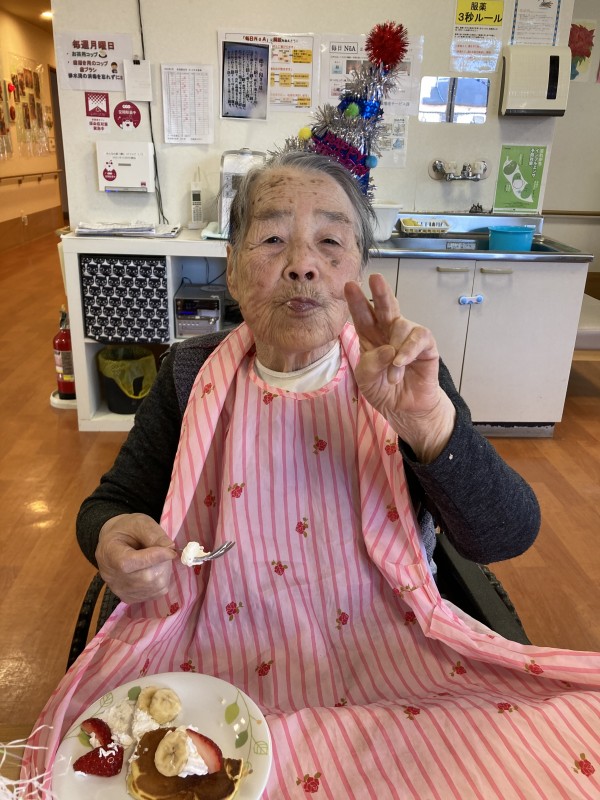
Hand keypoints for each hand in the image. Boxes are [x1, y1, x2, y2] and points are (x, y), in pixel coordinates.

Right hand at [95, 513, 177, 602]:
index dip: (154, 558)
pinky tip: (154, 569)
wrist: (115, 543)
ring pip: (155, 586)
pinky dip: (161, 580)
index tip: (171, 551)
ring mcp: (121, 590)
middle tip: (164, 551)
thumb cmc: (127, 530)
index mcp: (109, 554)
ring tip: (157, 559)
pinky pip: (156, 593)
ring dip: (164, 571)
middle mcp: (112, 577)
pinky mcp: (130, 598)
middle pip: (146, 577)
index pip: (130, 563)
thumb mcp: (140, 523)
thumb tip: (170, 548)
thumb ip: (154, 533)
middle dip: (163, 563)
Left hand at [344, 273, 454, 462]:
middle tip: (375, 278)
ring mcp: (408, 337)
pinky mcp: (426, 346)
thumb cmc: (383, 390)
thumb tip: (388, 349)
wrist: (405, 409)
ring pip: (402, 326)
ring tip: (393, 376)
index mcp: (370, 337)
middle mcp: (389, 332)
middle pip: (384, 307)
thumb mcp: (366, 379)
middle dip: (380, 293)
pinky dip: (408, 351)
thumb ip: (371, 364)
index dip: (356, 301)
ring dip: (395, 352)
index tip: (349, 285)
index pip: (362, 316)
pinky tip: (400, 364)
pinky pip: (419, 338)